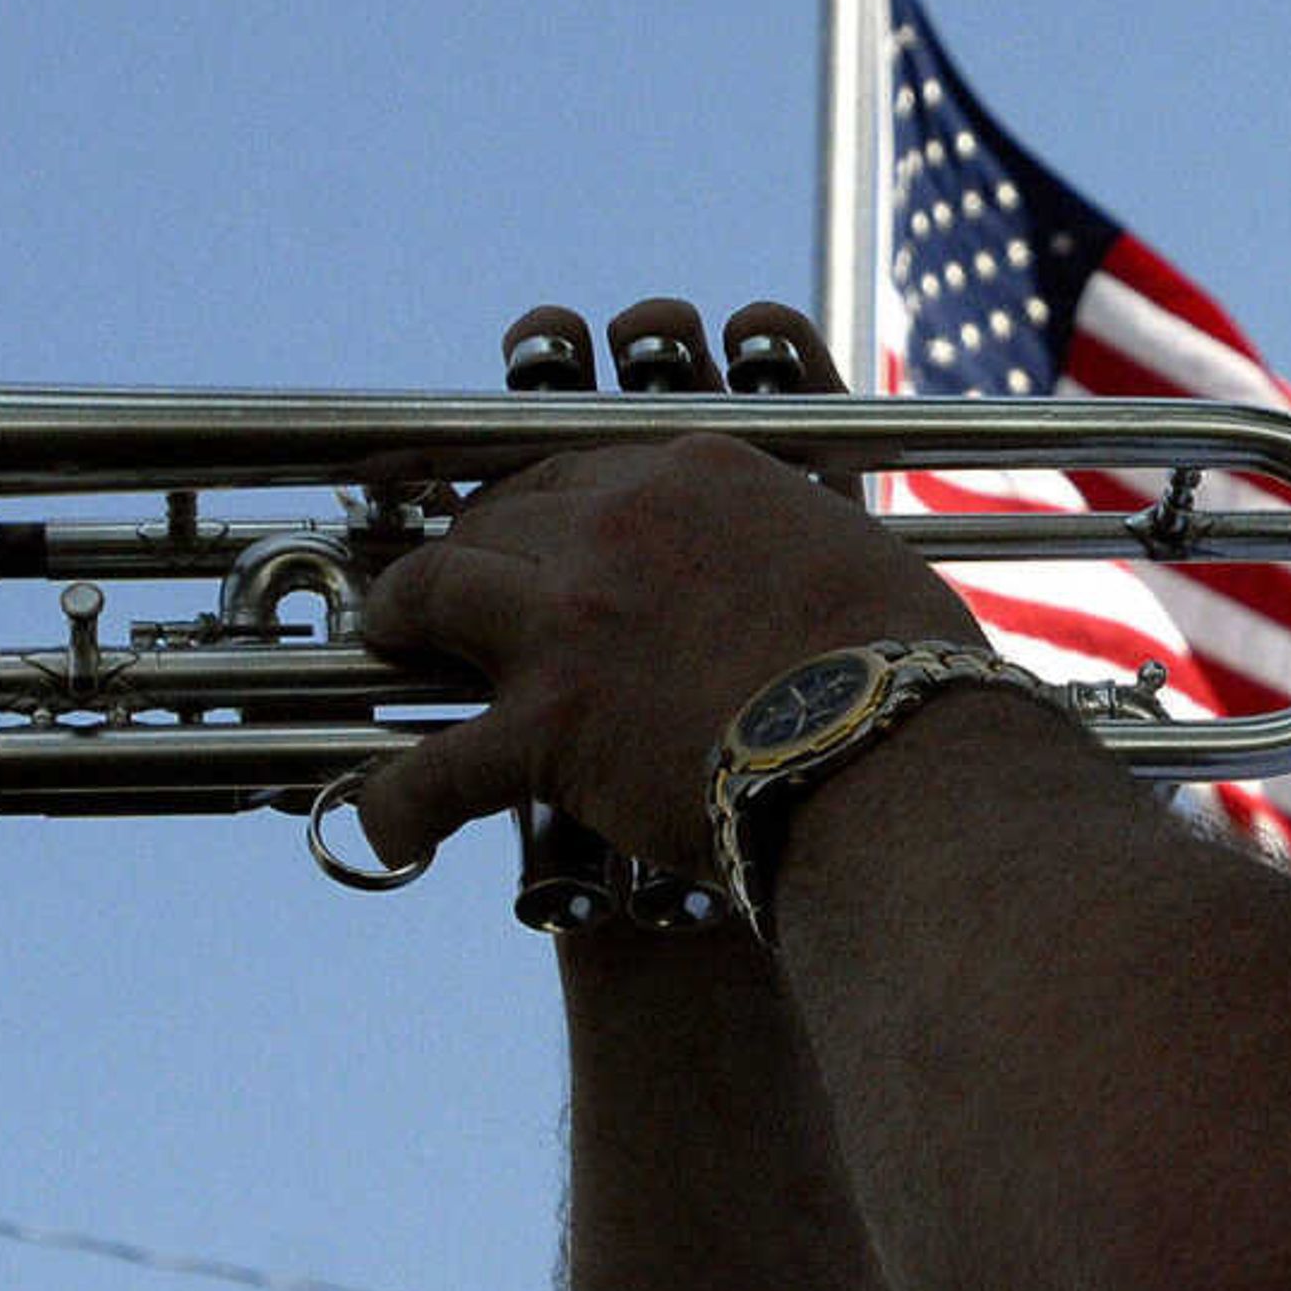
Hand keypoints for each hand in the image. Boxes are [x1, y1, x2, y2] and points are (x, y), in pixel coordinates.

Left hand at [353, 298, 979, 881]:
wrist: (896, 753)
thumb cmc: (907, 672)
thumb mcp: (848, 556)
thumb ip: (792, 542)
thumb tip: (791, 585)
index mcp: (694, 472)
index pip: (578, 464)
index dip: (536, 499)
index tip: (524, 524)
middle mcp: (615, 525)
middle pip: (499, 514)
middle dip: (465, 544)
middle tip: (448, 578)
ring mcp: (569, 619)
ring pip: (438, 591)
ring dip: (400, 614)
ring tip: (386, 637)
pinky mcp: (549, 725)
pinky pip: (441, 763)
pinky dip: (402, 798)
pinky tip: (383, 826)